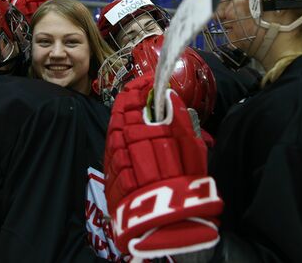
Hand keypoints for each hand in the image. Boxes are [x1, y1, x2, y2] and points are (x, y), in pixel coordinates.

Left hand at [104, 74, 222, 258]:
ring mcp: (113, 155)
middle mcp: (124, 140)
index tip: (150, 80)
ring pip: (113, 125)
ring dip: (123, 113)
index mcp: (146, 130)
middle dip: (131, 98)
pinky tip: (126, 131)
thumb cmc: (184, 183)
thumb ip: (180, 120)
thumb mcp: (193, 150)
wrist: (162, 221)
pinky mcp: (108, 170)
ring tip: (134, 107)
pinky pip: (110, 144)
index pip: (135, 98)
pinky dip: (117, 132)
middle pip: (121, 110)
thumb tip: (170, 96)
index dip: (141, 85)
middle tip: (142, 90)